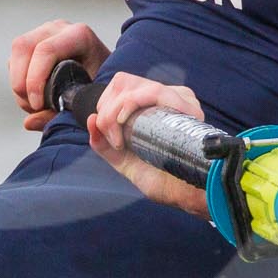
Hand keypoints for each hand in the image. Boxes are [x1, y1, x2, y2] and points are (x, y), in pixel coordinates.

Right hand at [7, 19, 111, 129]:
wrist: (108, 76)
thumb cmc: (103, 87)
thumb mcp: (89, 100)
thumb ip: (62, 114)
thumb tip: (29, 122)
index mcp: (78, 35)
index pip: (46, 50)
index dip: (35, 80)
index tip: (37, 106)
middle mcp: (59, 28)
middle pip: (23, 47)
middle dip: (21, 82)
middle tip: (32, 107)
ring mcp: (45, 32)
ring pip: (16, 52)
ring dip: (18, 83)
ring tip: (35, 105)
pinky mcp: (34, 42)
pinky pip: (15, 59)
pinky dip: (18, 81)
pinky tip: (34, 97)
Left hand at [85, 72, 209, 215]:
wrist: (181, 195)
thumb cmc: (156, 176)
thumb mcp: (122, 160)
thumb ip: (103, 144)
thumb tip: (90, 119)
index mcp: (153, 104)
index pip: (122, 85)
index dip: (106, 105)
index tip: (109, 136)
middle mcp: (168, 96)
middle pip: (125, 82)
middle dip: (109, 110)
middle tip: (114, 139)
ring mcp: (180, 98)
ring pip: (138, 87)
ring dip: (120, 109)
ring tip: (120, 138)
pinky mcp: (188, 106)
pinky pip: (155, 92)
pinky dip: (134, 104)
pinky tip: (127, 124)